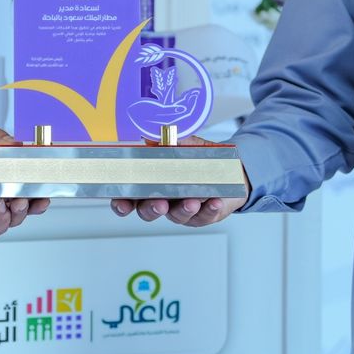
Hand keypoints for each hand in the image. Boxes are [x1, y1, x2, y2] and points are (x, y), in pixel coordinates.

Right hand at [110, 134, 247, 226]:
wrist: (231, 170)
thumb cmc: (201, 159)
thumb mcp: (185, 145)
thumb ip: (168, 141)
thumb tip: (150, 137)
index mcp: (153, 184)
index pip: (130, 197)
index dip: (122, 203)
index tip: (123, 204)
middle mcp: (164, 200)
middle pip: (148, 212)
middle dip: (151, 209)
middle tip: (160, 203)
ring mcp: (182, 210)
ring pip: (177, 216)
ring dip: (183, 209)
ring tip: (192, 201)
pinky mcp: (203, 216)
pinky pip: (204, 216)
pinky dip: (209, 209)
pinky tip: (214, 202)